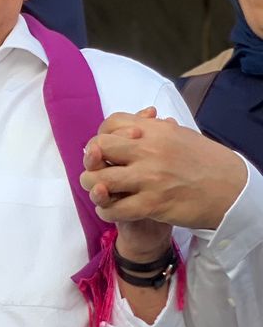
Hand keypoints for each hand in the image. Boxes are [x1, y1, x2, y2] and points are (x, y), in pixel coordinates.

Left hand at [80, 108, 247, 232]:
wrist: (234, 191)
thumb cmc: (207, 162)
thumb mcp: (181, 136)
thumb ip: (155, 128)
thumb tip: (140, 116)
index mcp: (155, 130)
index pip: (110, 124)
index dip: (103, 136)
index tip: (107, 148)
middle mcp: (149, 150)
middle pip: (99, 149)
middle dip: (92, 161)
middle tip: (98, 170)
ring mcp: (149, 178)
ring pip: (99, 180)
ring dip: (93, 187)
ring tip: (100, 191)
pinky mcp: (152, 203)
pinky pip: (115, 208)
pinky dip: (107, 210)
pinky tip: (111, 209)